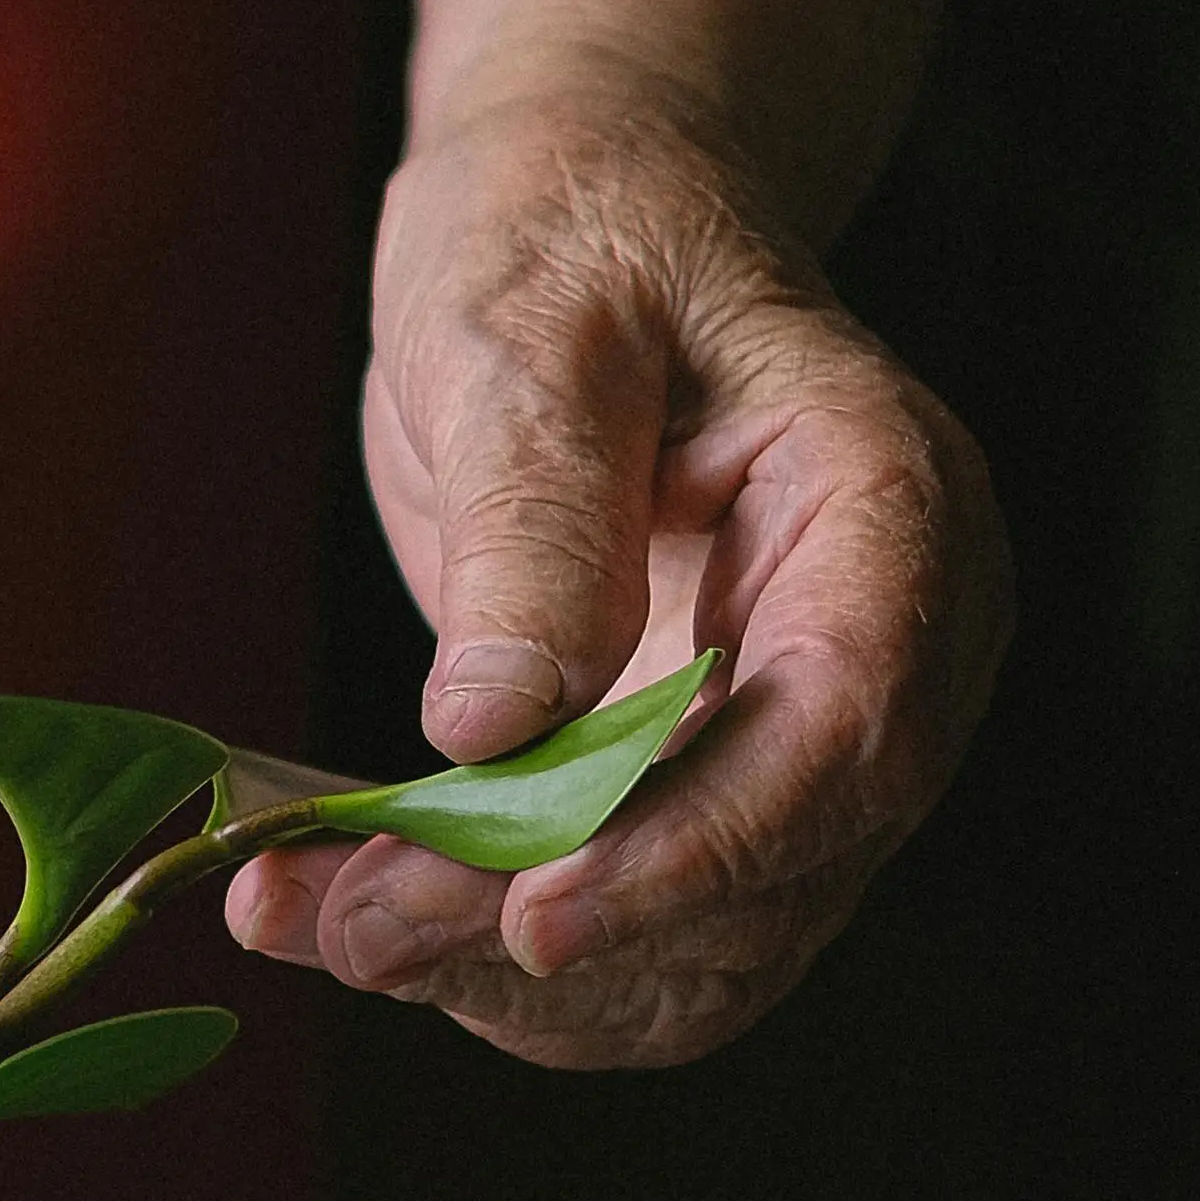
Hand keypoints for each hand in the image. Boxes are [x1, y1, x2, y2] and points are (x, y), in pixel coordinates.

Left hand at [231, 87, 1008, 1069]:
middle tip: (348, 927)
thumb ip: (531, 518)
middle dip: (555, 927)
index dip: (699, 850)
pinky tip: (339, 910)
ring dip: (506, 975)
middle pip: (764, 871)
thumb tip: (495, 728)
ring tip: (310, 923)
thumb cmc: (570, 238)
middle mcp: (888, 652)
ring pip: (702, 945)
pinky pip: (634, 930)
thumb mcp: (528, 331)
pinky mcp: (702, 784)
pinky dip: (491, 955)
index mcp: (889, 513)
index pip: (841, 732)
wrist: (581, 225)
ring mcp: (803, 736)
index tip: (538, 916)